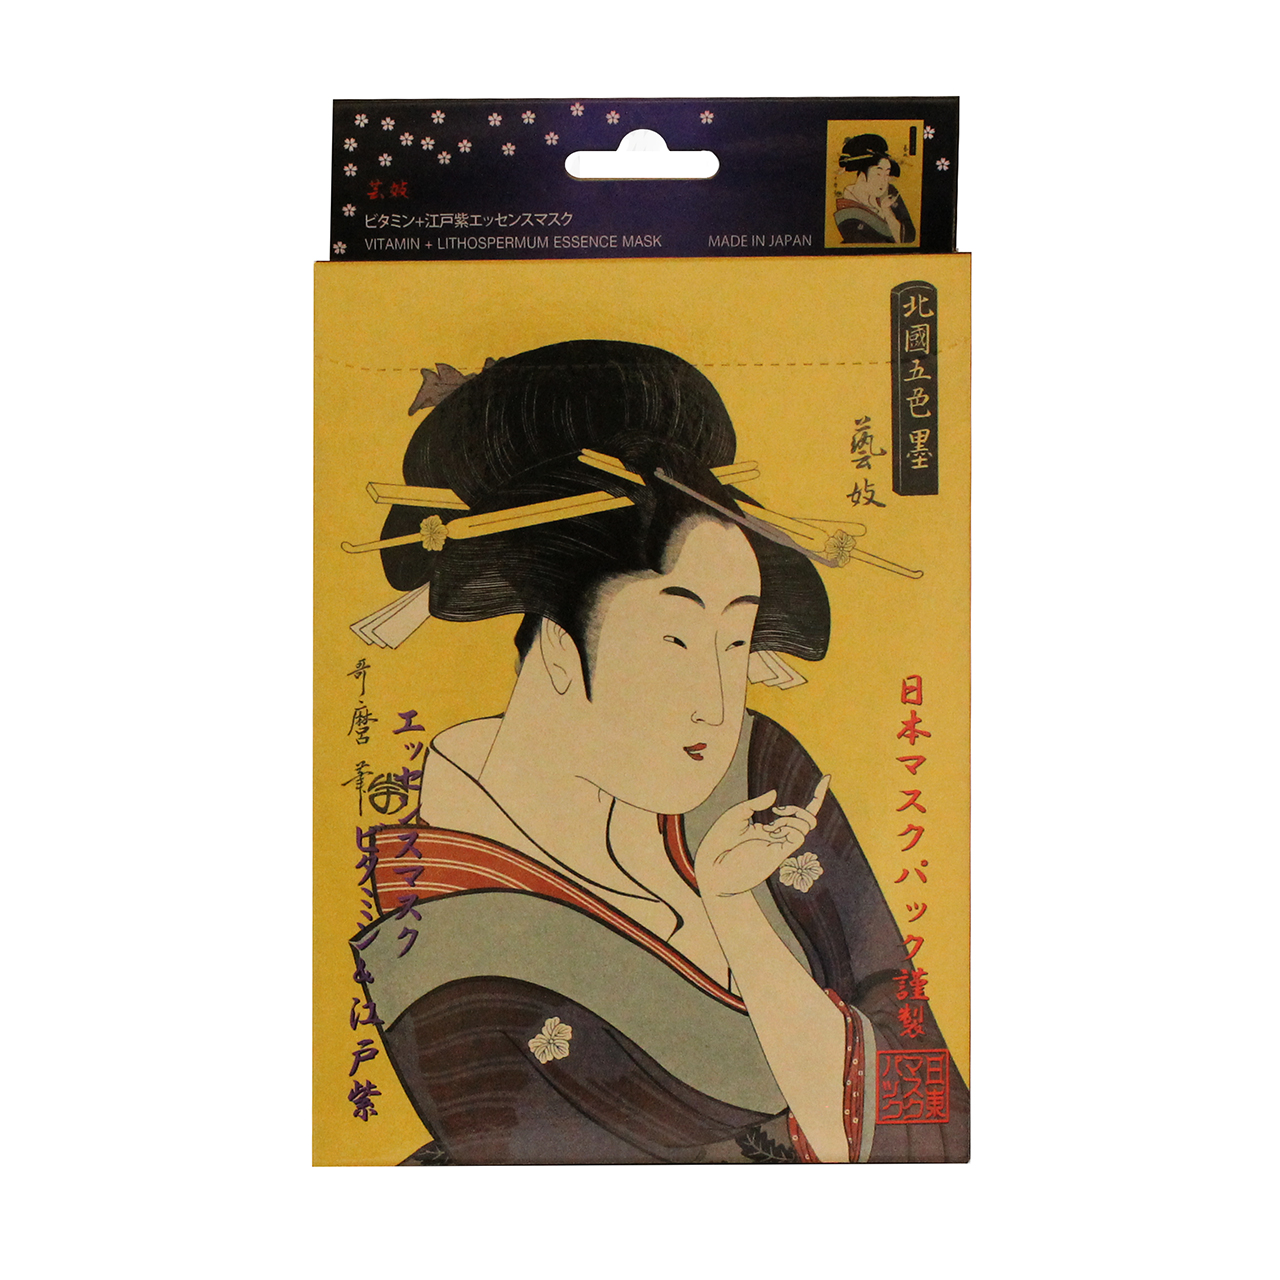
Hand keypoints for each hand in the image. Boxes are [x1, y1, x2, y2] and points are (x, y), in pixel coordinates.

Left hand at [694, 776, 829, 898]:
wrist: (712, 867)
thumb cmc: (719, 841)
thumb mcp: (736, 814)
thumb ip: (756, 804)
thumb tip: (776, 794)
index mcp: (768, 827)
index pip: (798, 812)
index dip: (816, 796)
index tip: (827, 777)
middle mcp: (777, 837)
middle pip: (809, 820)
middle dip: (803, 809)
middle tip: (778, 810)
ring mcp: (779, 846)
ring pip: (806, 827)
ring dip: (793, 818)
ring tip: (770, 825)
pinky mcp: (778, 855)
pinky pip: (798, 837)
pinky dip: (791, 827)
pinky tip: (772, 830)